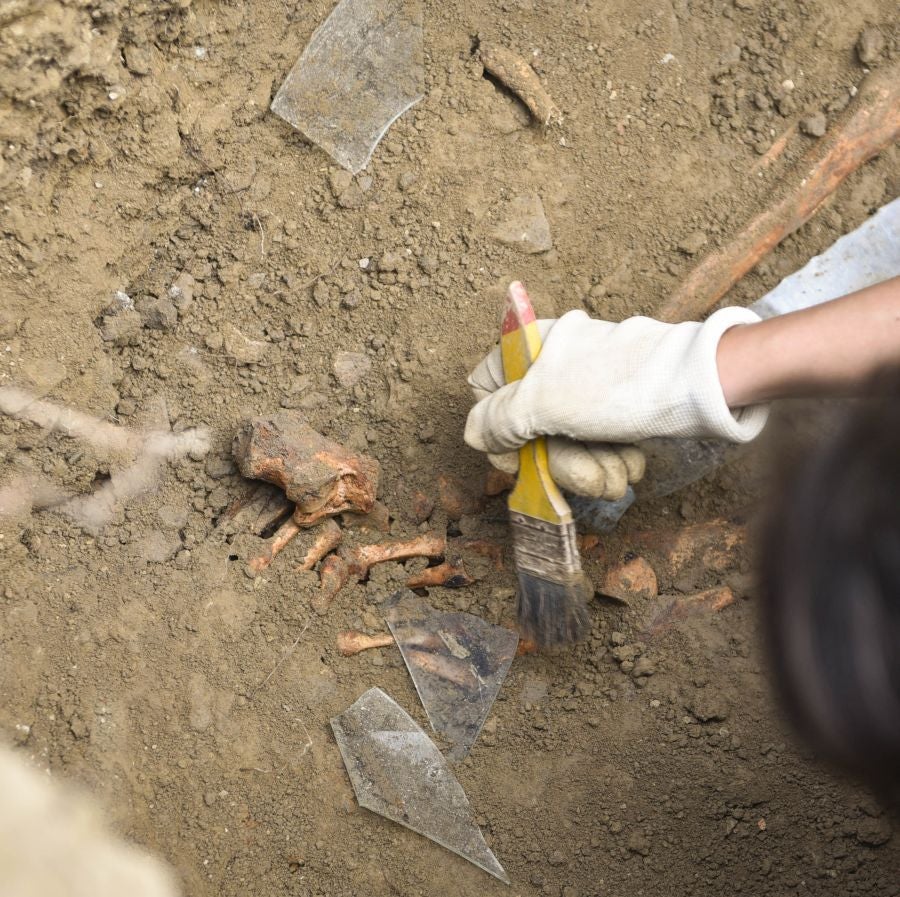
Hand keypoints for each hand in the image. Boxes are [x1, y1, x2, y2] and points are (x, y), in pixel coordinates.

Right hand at [465, 309, 768, 483]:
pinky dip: (614, 457)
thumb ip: (499, 420)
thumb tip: (473, 433)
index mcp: (534, 347)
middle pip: (533, 426)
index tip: (519, 461)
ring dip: (591, 467)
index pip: (488, 388)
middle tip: (589, 476)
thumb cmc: (617, 387)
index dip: (498, 432)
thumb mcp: (543, 402)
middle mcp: (559, 362)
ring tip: (619, 471)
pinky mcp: (622, 404)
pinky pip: (600, 439)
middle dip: (562, 461)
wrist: (703, 387)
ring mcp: (592, 384)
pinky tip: (633, 462)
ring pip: (569, 439)